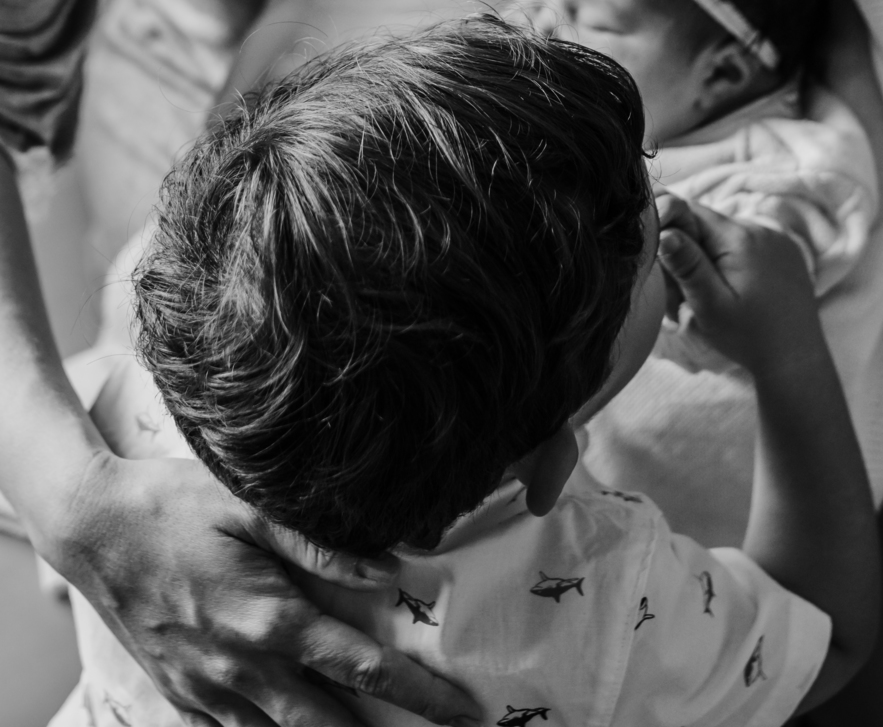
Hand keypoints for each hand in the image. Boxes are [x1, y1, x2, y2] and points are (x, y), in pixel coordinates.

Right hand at [55, 449, 479, 726]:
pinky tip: (293, 725)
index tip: (463, 712)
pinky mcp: (182, 698)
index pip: (362, 669)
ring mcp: (208, 693)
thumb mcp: (249, 506)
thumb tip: (388, 565)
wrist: (92, 530)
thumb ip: (320, 541)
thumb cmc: (173, 505)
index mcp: (270, 621)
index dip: (419, 695)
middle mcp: (243, 670)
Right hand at [655, 193, 819, 378]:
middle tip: (680, 296)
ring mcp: (777, 239)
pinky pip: (746, 246)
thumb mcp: (710, 306)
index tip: (662, 265)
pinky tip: (731, 292)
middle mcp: (761, 228)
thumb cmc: (750, 338)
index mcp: (740, 237)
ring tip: (707, 299)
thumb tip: (664, 231)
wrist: (797, 360)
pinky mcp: (785, 252)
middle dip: (687, 254)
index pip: (689, 211)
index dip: (668, 231)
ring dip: (708, 260)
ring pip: (724, 237)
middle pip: (706, 225)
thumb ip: (687, 266)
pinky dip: (730, 263)